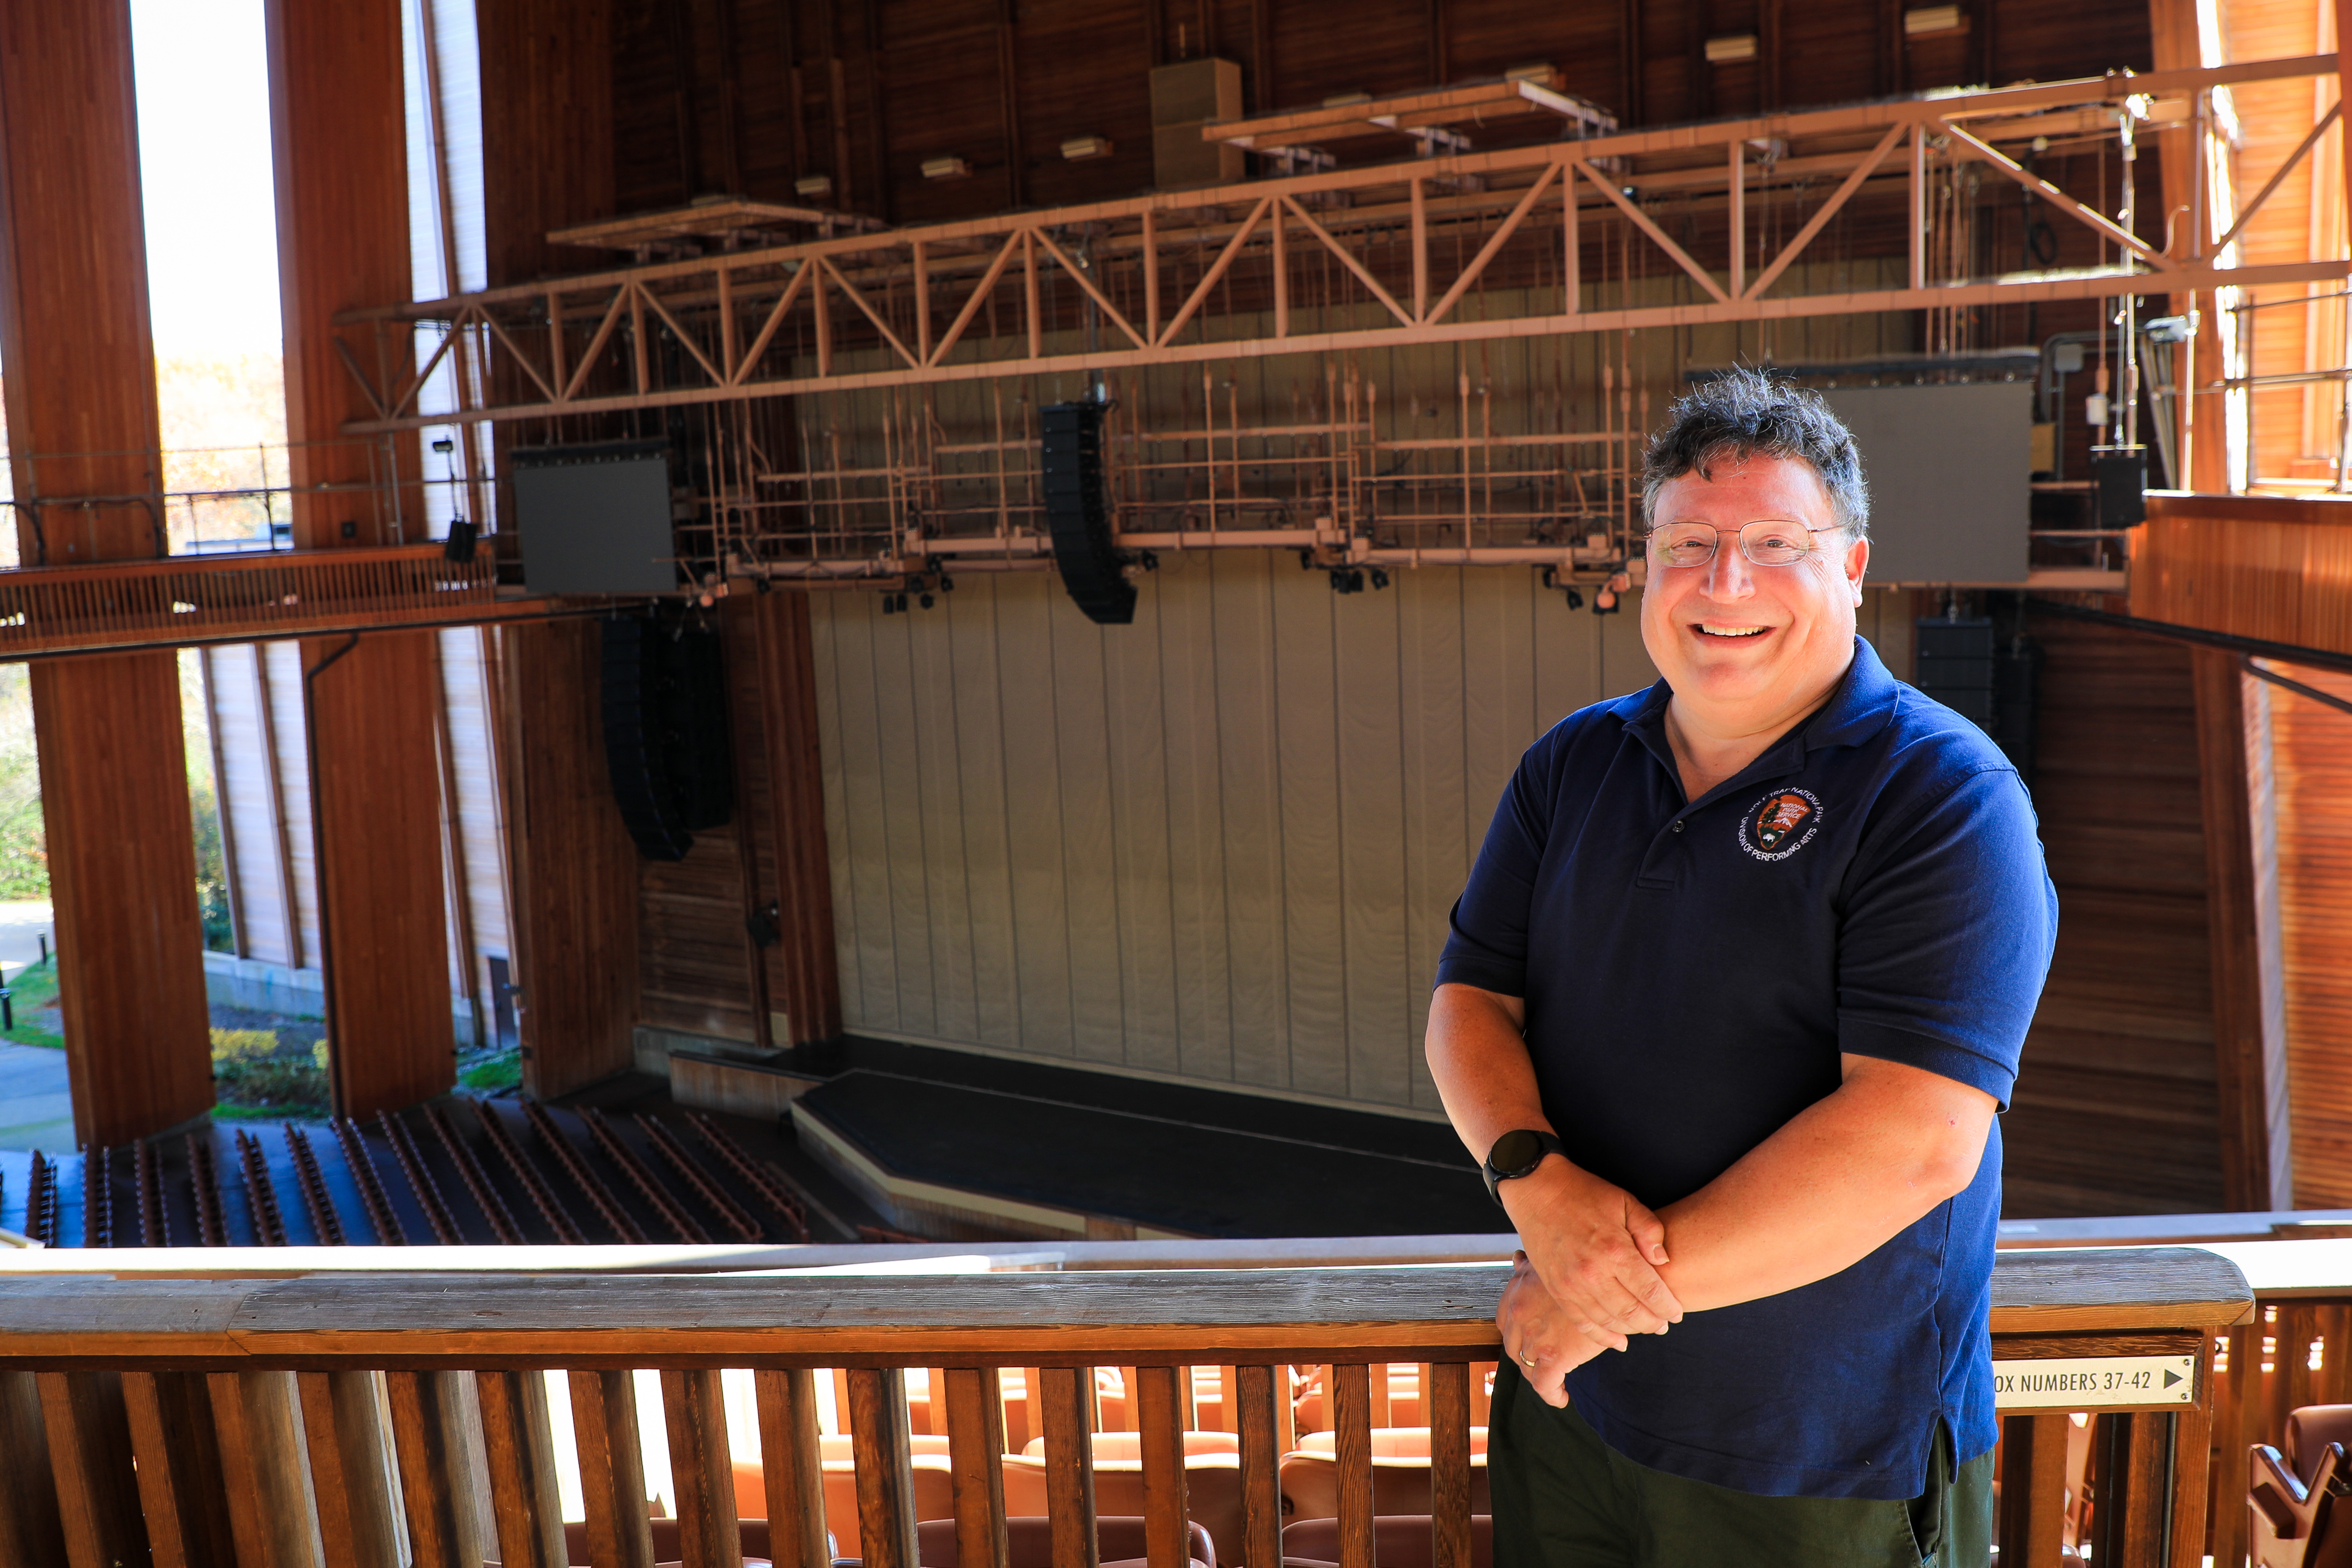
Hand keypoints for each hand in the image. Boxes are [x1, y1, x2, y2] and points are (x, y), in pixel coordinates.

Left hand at [1496, 1252, 1610, 1406]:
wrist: (1608, 1280)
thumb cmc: (1580, 1269)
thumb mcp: (1548, 1262)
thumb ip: (1528, 1266)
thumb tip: (1516, 1260)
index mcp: (1516, 1292)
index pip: (1504, 1322)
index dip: (1516, 1335)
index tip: (1528, 1342)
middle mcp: (1519, 1314)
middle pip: (1514, 1347)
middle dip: (1527, 1358)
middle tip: (1544, 1363)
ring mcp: (1534, 1337)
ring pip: (1528, 1368)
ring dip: (1539, 1377)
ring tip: (1555, 1382)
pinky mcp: (1553, 1356)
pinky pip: (1544, 1385)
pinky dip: (1551, 1395)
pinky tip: (1562, 1398)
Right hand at [1501, 1156, 1682, 1347]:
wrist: (1538, 1191)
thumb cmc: (1584, 1194)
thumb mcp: (1625, 1202)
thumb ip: (1650, 1230)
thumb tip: (1664, 1261)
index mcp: (1615, 1250)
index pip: (1651, 1292)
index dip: (1668, 1307)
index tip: (1677, 1312)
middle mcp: (1593, 1274)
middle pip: (1633, 1313)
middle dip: (1654, 1323)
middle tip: (1664, 1324)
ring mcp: (1572, 1285)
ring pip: (1610, 1322)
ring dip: (1632, 1330)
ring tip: (1646, 1327)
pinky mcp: (1557, 1290)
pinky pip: (1583, 1323)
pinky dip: (1603, 1337)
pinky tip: (1619, 1341)